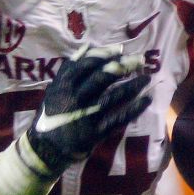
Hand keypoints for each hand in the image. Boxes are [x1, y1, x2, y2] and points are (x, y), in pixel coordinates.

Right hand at [27, 45, 151, 176]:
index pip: (86, 64)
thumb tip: (88, 46)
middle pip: (102, 77)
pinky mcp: (96, 132)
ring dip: (133, 85)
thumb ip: (69, 69)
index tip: (120, 49)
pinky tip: (147, 100)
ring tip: (147, 77)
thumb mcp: (54, 89)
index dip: (105, 55)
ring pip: (114, 96)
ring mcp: (87, 115)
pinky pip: (119, 118)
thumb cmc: (53, 114)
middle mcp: (75, 98)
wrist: (46, 148)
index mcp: (63, 86)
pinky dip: (135, 109)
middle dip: (123, 66)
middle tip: (140, 60)